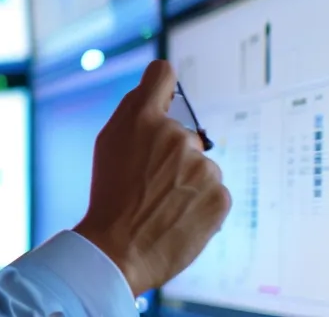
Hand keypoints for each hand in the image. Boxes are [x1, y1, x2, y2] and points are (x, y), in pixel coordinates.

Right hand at [72, 60, 231, 295]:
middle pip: (182, 135)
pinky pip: (214, 192)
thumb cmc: (109, 198)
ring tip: (161, 206)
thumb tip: (158, 96)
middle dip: (170, 156)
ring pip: (199, 166)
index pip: (161, 76)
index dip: (162, 84)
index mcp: (142, 119)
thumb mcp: (108, 145)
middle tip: (148, 185)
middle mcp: (176, 135)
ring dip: (186, 182)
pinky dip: (200, 204)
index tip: (165, 94)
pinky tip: (178, 218)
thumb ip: (134, 115)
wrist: (118, 251)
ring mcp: (202, 166)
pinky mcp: (220, 196)